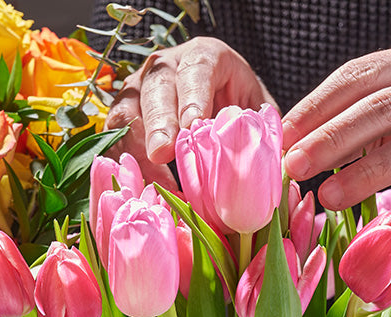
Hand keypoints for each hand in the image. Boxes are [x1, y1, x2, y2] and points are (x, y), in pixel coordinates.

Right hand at [105, 37, 276, 184]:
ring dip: (135, 148)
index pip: (196, 70)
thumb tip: (275, 164)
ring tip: (148, 181)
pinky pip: (115, 137)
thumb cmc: (233, 105)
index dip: (193, 96)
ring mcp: (138, 89)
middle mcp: (165, 68)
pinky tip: (137, 186)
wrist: (210, 97)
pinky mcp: (122, 115)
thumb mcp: (253, 109)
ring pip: (127, 113)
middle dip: (158, 123)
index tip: (194, 125)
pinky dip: (125, 163)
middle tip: (162, 154)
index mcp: (203, 57)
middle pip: (155, 90)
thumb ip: (263, 130)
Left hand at [282, 43, 390, 215]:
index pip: (359, 76)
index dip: (317, 107)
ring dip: (368, 171)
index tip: (283, 138)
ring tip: (329, 196)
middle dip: (333, 138)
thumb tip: (288, 147)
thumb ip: (345, 120)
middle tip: (296, 166)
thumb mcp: (385, 111)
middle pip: (384, 107)